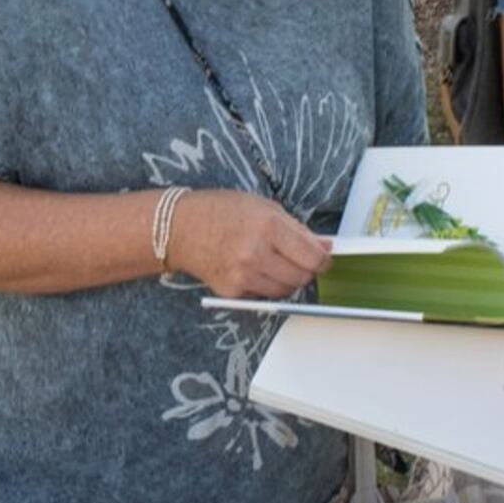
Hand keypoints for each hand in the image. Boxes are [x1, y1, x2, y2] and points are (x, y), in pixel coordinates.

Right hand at [170, 189, 332, 299]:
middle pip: (302, 277)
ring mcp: (243, 275)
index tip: (323, 258)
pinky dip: (267, 285)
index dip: (323, 259)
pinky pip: (264, 296)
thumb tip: (324, 246)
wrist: (179, 228)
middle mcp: (256, 253)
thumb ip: (296, 228)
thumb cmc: (220, 211)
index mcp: (268, 226)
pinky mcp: (233, 291)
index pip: (312, 256)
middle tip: (299, 259)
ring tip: (274, 261)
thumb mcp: (263, 206)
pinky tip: (254, 268)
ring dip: (288, 279)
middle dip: (306, 269)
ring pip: (286, 290)